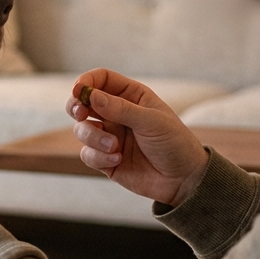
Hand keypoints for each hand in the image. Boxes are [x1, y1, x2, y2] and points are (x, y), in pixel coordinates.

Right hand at [66, 69, 208, 206]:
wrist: (183, 179)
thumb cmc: (174, 143)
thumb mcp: (152, 121)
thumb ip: (121, 108)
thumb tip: (91, 96)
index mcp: (131, 96)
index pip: (101, 79)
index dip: (86, 82)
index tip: (78, 91)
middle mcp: (116, 114)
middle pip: (83, 102)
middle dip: (76, 106)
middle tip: (80, 113)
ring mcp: (109, 136)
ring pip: (82, 129)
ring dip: (93, 137)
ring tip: (114, 147)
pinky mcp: (104, 159)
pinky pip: (87, 153)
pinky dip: (98, 157)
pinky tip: (118, 160)